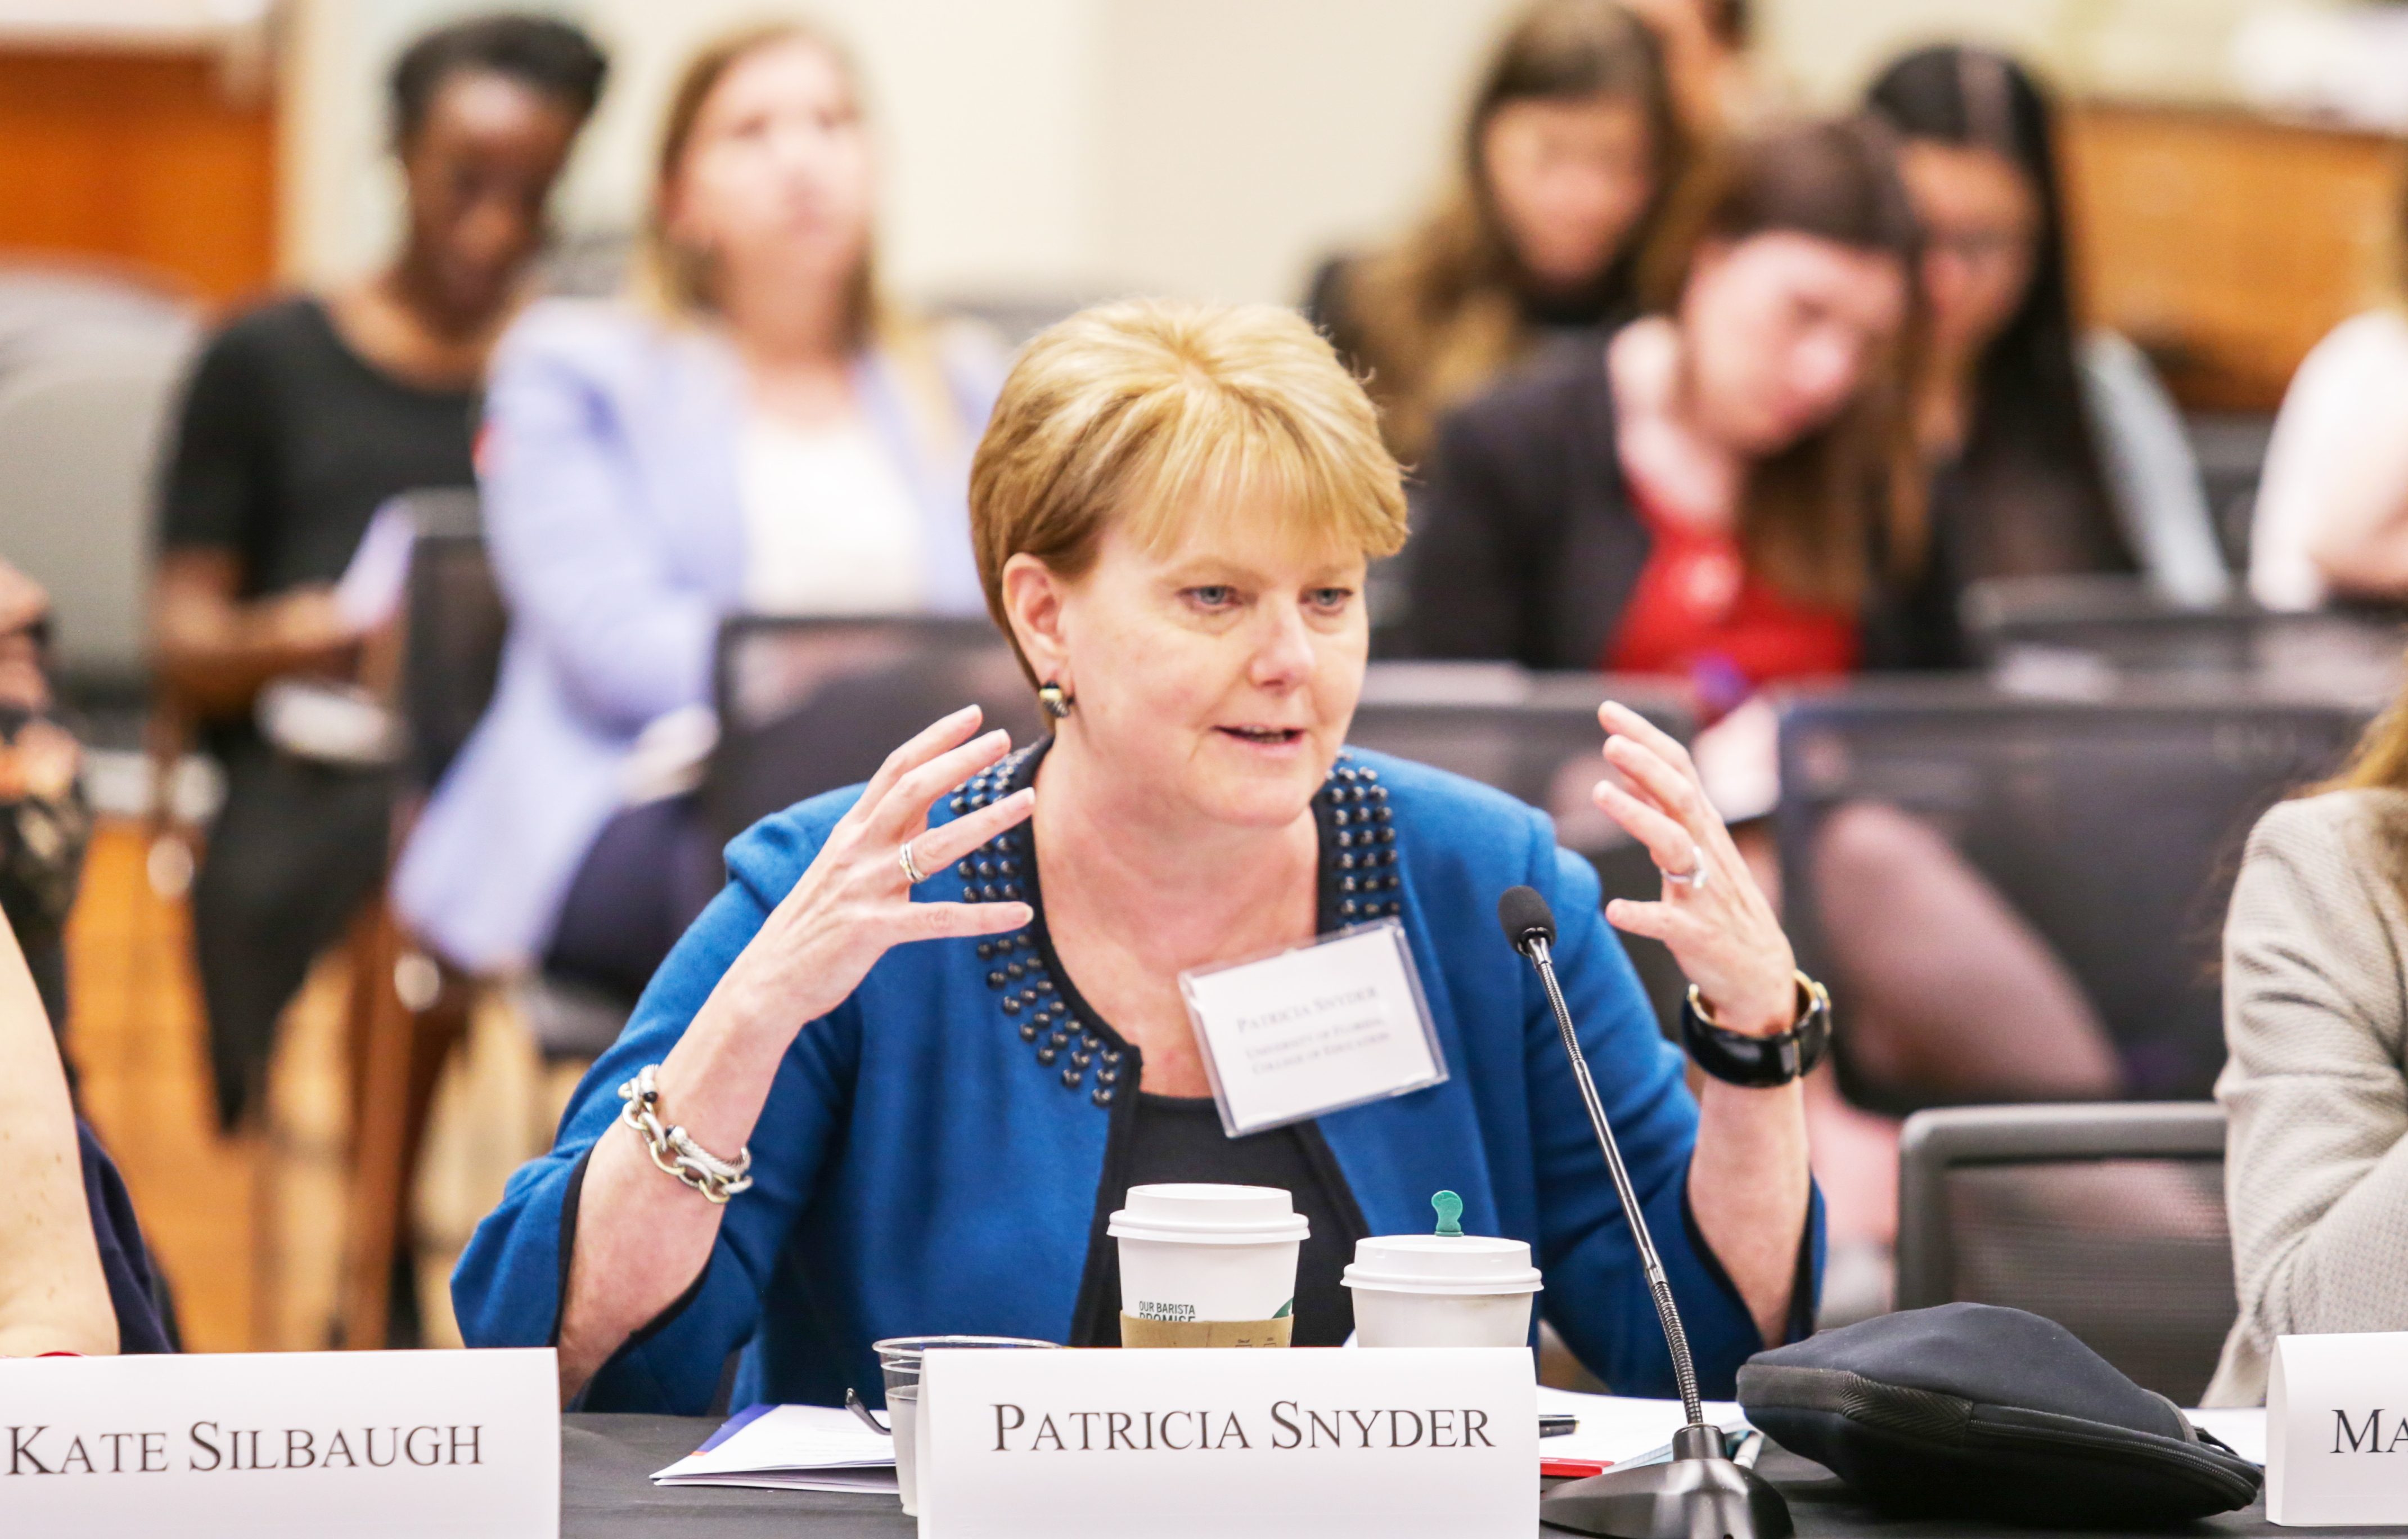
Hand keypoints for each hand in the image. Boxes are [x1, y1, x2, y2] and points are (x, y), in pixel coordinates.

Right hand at [716, 706, 1036, 1036]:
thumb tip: (933, 806)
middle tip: (1004, 738)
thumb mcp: (845, 865)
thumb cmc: (814, 922)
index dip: (935, 739)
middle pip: (913, 790)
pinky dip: (984, 916)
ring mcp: (864, 888)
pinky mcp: (872, 930)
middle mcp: (857, 850)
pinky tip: (1023, 912)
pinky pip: (939, 919)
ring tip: (1028, 801)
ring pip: (934, 847)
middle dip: (960, 761)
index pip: (896, 769)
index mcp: (851, 831)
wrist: (767, 979)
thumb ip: (886, 834)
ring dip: (986, 821)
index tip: (974, 715)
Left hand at [1590, 700, 1797, 1037]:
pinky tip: (1614, 910)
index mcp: (1703, 827)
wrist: (1759, 971)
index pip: (1678, 769)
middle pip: (1681, 797)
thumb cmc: (1719, 902)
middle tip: (1611, 742)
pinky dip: (1642, 915)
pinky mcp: (1698, 935)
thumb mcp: (1694, 846)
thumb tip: (1624, 768)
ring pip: (1675, 846)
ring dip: (1639, 817)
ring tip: (1601, 793)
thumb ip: (1660, 808)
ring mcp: (1704, 892)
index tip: (1608, 710)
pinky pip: (1669, 923)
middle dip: (1647, 766)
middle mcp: (1706, 851)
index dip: (1645, 738)